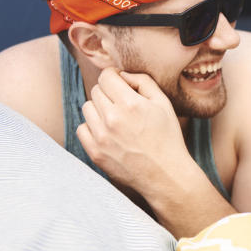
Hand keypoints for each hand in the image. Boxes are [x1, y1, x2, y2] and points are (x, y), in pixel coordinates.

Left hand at [76, 68, 187, 191]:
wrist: (165, 174)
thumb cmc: (168, 137)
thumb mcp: (163, 103)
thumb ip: (143, 81)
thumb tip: (122, 75)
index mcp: (130, 104)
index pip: (106, 76)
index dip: (113, 75)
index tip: (119, 82)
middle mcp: (112, 119)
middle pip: (96, 90)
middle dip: (108, 92)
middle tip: (122, 103)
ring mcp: (101, 137)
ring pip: (87, 108)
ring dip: (99, 109)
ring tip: (115, 118)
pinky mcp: (95, 153)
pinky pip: (82, 129)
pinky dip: (92, 127)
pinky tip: (108, 132)